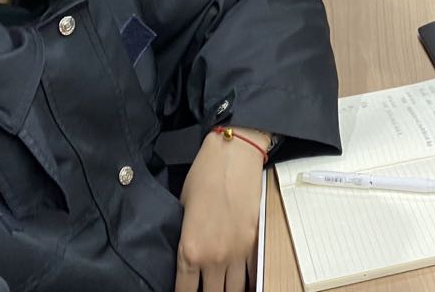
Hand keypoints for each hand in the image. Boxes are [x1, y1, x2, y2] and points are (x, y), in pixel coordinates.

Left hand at [175, 127, 270, 291]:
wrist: (234, 156)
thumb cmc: (204, 176)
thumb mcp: (182, 208)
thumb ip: (183, 236)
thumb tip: (185, 253)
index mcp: (190, 250)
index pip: (184, 291)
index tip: (185, 291)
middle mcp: (214, 258)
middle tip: (203, 287)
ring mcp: (237, 253)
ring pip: (233, 290)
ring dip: (226, 290)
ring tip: (220, 286)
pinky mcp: (253, 243)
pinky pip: (250, 275)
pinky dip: (244, 281)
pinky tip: (239, 281)